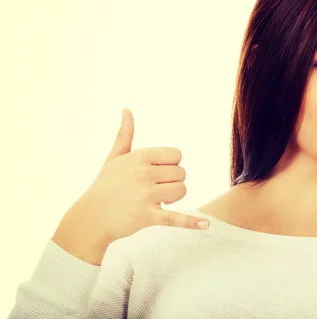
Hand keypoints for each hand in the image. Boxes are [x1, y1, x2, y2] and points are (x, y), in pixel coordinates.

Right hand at [71, 108, 208, 244]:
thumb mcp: (115, 157)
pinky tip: (205, 225)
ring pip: (181, 191)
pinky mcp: (147, 217)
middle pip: (182, 174)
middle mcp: (143, 174)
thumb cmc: (105, 185)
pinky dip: (191, 222)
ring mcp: (145, 196)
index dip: (171, 165)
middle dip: (173, 182)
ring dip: (174, 199)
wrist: (90, 218)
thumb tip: (127, 110)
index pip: (176, 155)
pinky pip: (175, 218)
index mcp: (139, 157)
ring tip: (157, 201)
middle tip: (156, 189)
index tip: (158, 173)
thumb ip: (125, 134)